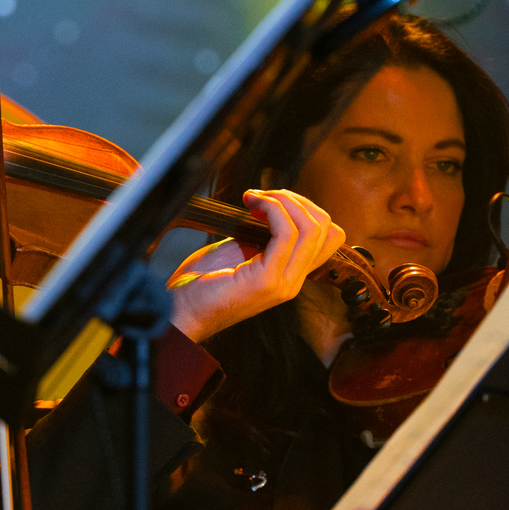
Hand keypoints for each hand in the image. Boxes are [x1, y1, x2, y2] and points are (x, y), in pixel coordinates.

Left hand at [167, 189, 345, 342]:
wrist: (180, 312)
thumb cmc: (202, 283)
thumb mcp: (239, 252)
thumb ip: (263, 236)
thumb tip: (272, 209)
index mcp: (289, 275)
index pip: (328, 237)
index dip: (305, 209)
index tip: (271, 202)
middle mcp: (292, 282)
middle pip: (326, 229)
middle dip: (297, 200)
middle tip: (263, 197)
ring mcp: (283, 283)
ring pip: (311, 228)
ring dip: (284, 201)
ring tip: (255, 199)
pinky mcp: (266, 280)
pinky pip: (286, 233)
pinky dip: (272, 209)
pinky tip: (252, 205)